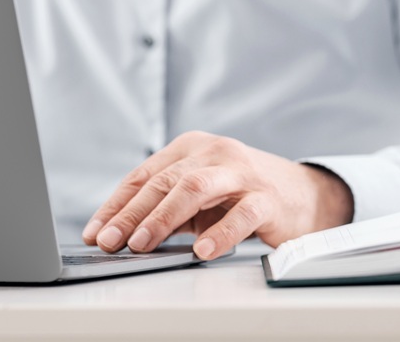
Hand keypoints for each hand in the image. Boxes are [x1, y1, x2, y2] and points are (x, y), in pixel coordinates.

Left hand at [81, 131, 353, 259]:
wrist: (304, 195)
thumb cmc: (242, 195)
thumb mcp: (199, 197)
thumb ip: (165, 208)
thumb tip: (118, 234)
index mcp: (191, 148)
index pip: (144, 175)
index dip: (116, 205)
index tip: (95, 232)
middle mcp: (214, 153)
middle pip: (163, 181)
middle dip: (131, 214)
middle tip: (110, 240)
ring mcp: (242, 172)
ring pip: (194, 189)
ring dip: (163, 218)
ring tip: (142, 244)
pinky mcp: (268, 197)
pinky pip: (241, 214)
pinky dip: (219, 233)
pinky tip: (201, 251)